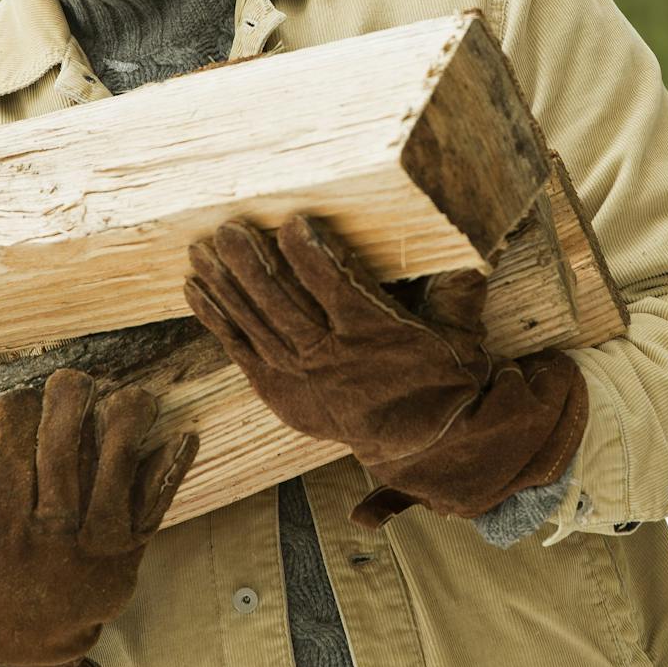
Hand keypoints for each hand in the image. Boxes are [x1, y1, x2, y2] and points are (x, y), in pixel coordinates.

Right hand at [0, 369, 196, 666]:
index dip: (15, 421)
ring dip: (125, 431)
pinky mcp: (126, 559)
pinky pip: (151, 511)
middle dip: (68, 412)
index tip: (15, 397)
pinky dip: (167, 473)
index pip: (9, 464)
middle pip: (63, 462)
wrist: (19, 661)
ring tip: (127, 396)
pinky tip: (181, 436)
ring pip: (113, 479)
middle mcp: (48, 543)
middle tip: (69, 380)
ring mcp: (94, 552)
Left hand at [183, 214, 584, 526]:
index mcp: (376, 335)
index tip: (293, 222)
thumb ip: (458, 287)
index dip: (309, 253)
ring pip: (255, 325)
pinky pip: (242, 352)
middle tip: (228, 229)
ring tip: (201, 251)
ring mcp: (302, 378)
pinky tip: (196, 290)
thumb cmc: (446, 379)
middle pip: (281, 303)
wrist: (430, 444)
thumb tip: (472, 242)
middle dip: (251, 263)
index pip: (334, 285)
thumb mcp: (462, 330)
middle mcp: (333, 358)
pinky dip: (217, 321)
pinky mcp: (282, 392)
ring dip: (225, 285)